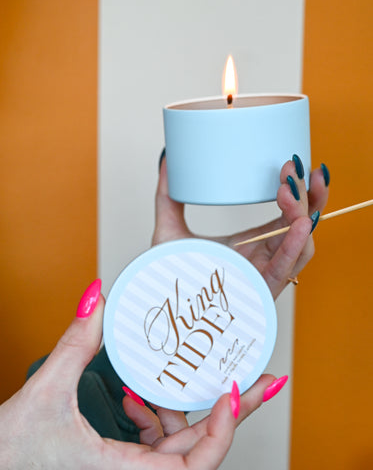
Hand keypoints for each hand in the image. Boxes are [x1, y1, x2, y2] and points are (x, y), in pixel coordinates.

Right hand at [0, 282, 273, 469]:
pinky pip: (148, 445)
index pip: (196, 468)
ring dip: (179, 411)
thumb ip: (77, 340)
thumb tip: (99, 296)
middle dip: (223, 412)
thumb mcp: (44, 390)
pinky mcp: (109, 469)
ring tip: (178, 376)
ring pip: (172, 447)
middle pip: (195, 452)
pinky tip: (131, 393)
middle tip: (255, 377)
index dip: (223, 432)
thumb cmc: (5, 456)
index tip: (233, 392)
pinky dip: (151, 417)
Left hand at [152, 153, 329, 297]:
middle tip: (300, 167)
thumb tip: (167, 160)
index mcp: (251, 244)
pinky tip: (298, 224)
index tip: (290, 164)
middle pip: (302, 225)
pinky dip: (295, 246)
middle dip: (310, 195)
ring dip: (303, 214)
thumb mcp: (169, 229)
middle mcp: (263, 258)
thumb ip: (168, 196)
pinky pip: (285, 268)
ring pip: (301, 244)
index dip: (298, 190)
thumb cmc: (170, 278)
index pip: (287, 213)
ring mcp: (263, 275)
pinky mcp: (259, 292)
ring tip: (290, 190)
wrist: (159, 310)